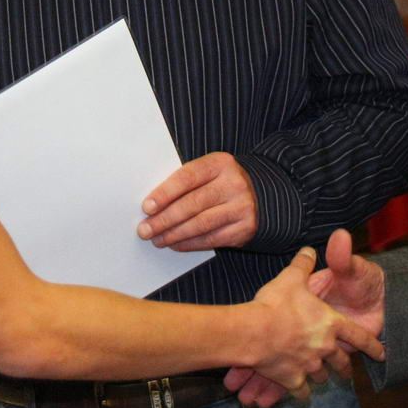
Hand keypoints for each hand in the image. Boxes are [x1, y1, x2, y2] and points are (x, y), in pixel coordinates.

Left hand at [139, 152, 257, 250]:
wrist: (262, 195)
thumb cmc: (223, 183)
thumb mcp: (210, 172)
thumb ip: (186, 183)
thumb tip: (152, 206)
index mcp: (220, 164)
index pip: (187, 177)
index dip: (165, 193)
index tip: (146, 207)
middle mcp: (233, 184)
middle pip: (192, 203)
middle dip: (164, 219)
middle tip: (145, 229)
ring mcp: (241, 207)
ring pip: (200, 224)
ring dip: (174, 234)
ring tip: (157, 239)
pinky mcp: (244, 228)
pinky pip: (211, 239)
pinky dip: (190, 244)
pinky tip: (175, 244)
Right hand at [245, 245, 382, 398]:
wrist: (255, 332)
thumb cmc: (276, 304)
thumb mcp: (292, 278)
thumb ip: (304, 264)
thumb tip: (311, 249)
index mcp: (331, 324)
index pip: (360, 337)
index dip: (372, 345)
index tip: (382, 353)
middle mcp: (326, 348)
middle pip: (341, 362)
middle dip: (344, 368)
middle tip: (346, 372)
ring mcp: (311, 366)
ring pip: (322, 376)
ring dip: (322, 376)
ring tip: (321, 379)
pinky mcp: (293, 380)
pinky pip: (301, 392)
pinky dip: (301, 394)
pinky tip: (300, 395)